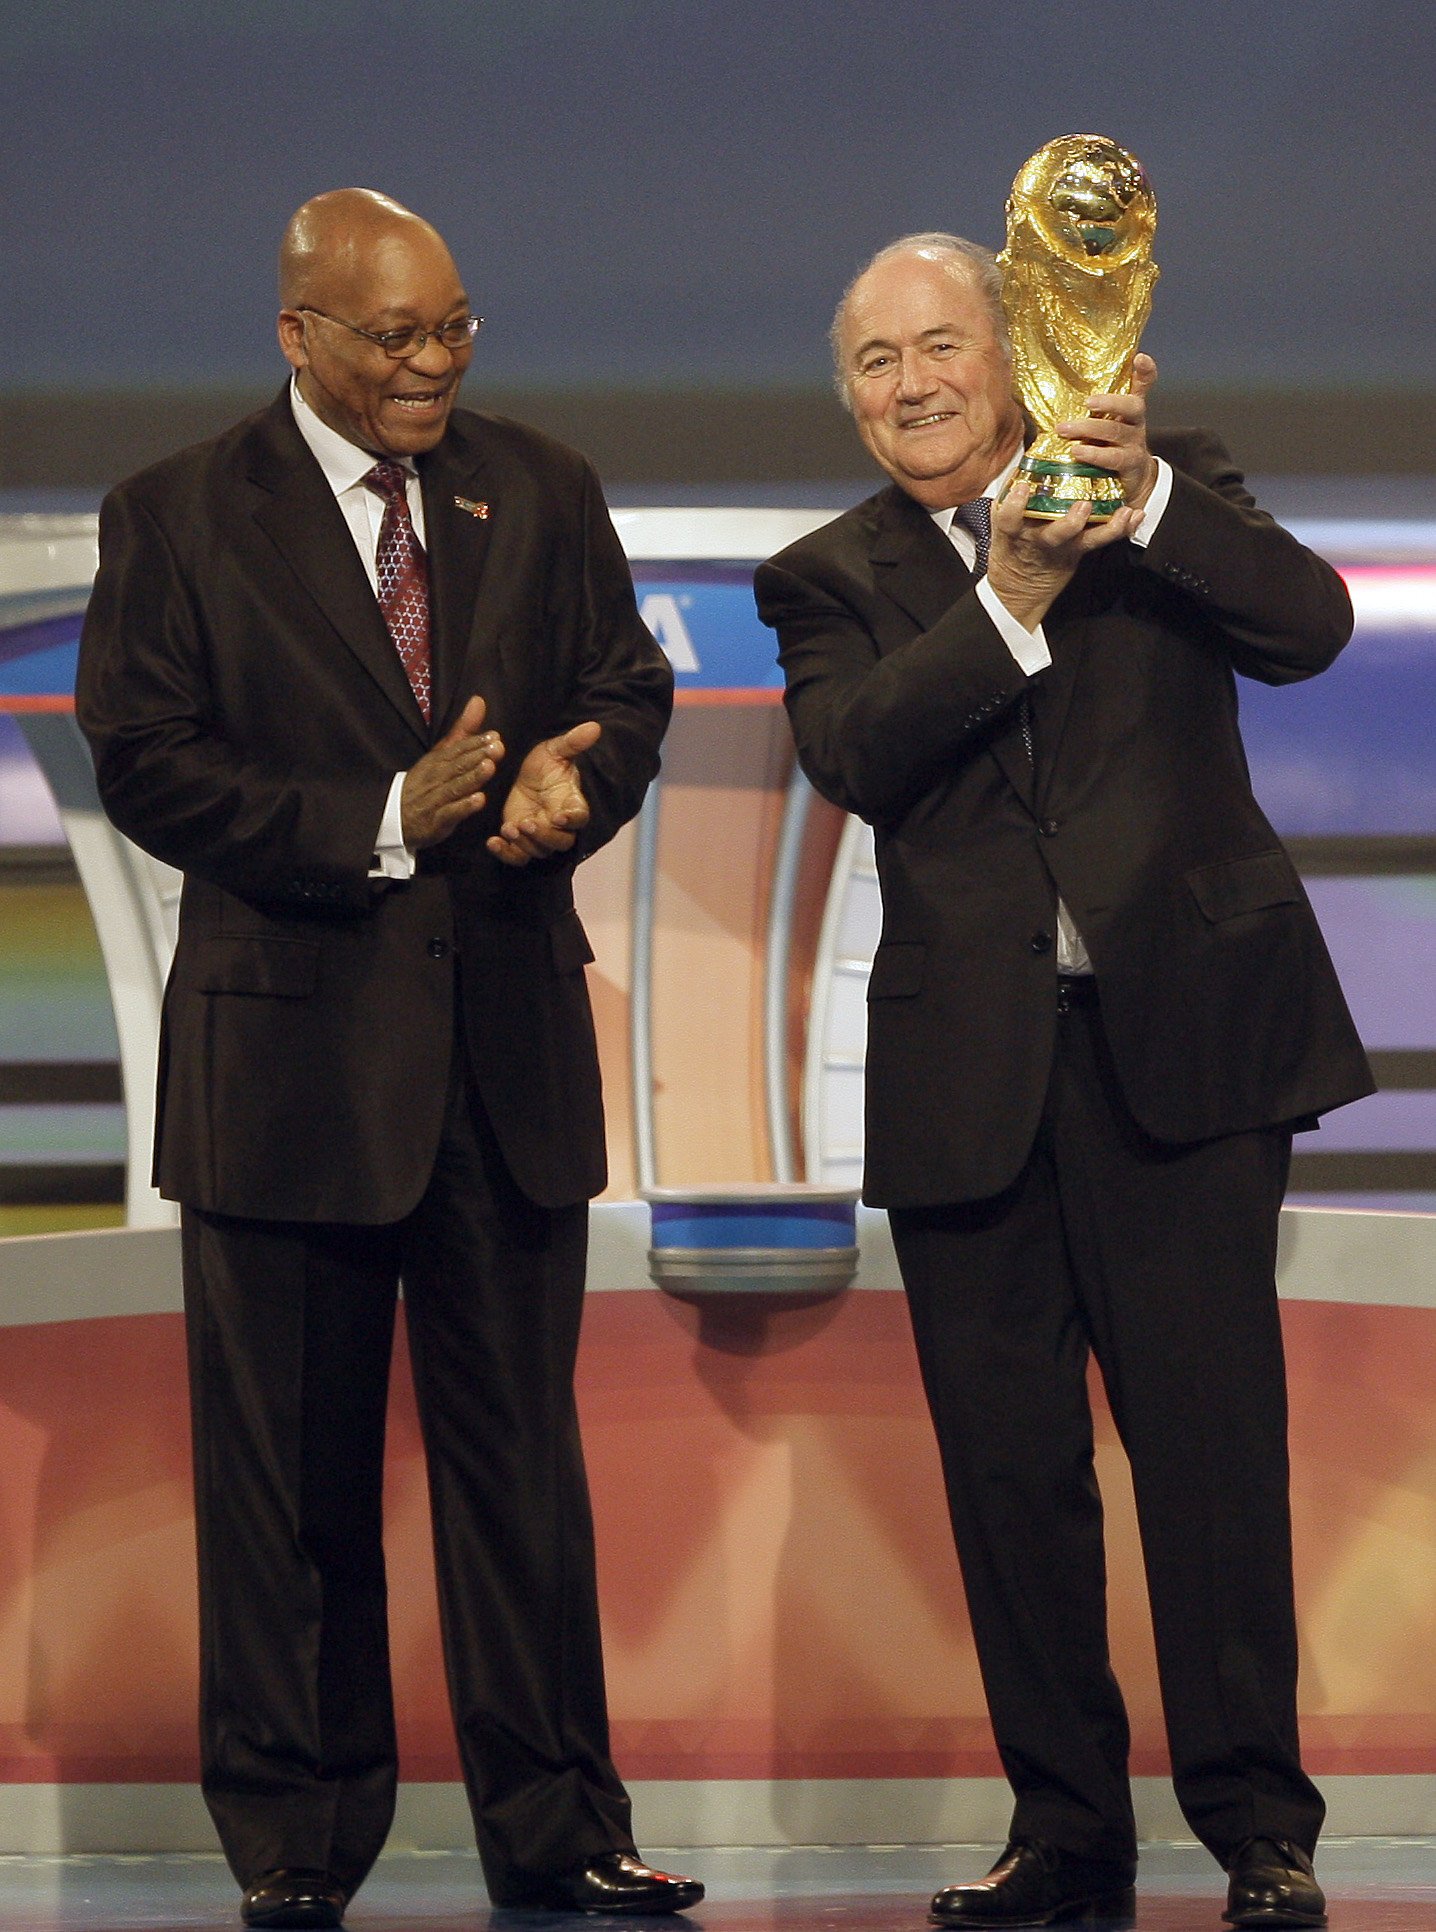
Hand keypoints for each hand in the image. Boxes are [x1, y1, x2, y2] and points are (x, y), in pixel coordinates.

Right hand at [400, 695, 503, 850]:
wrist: (394, 816)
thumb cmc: (425, 782)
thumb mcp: (441, 753)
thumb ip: (463, 730)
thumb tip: (479, 701)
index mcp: (438, 761)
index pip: (458, 749)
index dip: (475, 743)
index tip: (494, 736)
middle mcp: (437, 777)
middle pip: (458, 765)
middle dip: (477, 756)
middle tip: (497, 747)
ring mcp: (436, 799)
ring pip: (455, 786)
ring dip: (472, 777)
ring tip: (489, 767)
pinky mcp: (437, 820)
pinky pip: (450, 813)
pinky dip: (464, 807)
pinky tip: (479, 800)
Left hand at [487, 720, 601, 866]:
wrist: (523, 778)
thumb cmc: (545, 765)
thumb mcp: (555, 750)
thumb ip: (573, 742)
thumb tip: (594, 727)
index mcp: (572, 804)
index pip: (579, 817)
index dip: (572, 820)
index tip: (560, 816)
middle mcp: (559, 826)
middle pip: (560, 842)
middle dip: (544, 836)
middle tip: (527, 823)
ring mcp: (540, 836)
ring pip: (538, 851)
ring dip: (524, 844)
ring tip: (509, 828)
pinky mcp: (521, 842)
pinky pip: (517, 857)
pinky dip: (506, 853)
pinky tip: (493, 841)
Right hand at [986, 476, 1144, 631]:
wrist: (1020, 588)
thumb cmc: (1012, 547)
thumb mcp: (1001, 525)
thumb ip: (1009, 498)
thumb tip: (1024, 462)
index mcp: (1014, 532)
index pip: (1008, 519)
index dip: (1014, 505)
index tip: (1022, 488)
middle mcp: (1040, 541)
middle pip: (1055, 534)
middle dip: (1070, 523)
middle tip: (1083, 507)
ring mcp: (1062, 547)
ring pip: (1086, 540)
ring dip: (1107, 527)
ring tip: (1123, 513)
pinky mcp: (1079, 550)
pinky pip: (1102, 539)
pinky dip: (1121, 527)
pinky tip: (1135, 515)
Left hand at [1056, 351, 1159, 508]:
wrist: (1130, 481)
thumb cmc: (1109, 446)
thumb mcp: (1103, 424)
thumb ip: (1088, 410)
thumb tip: (1048, 393)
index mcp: (1129, 409)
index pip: (1144, 384)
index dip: (1145, 371)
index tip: (1140, 358)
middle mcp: (1136, 423)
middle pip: (1132, 406)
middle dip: (1109, 402)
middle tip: (1087, 402)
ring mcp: (1134, 444)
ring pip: (1117, 431)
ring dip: (1090, 429)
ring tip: (1064, 430)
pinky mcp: (1129, 466)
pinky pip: (1113, 459)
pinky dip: (1094, 455)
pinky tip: (1077, 452)